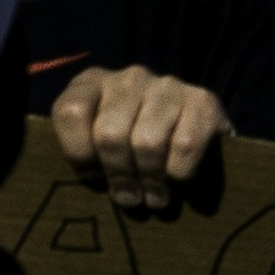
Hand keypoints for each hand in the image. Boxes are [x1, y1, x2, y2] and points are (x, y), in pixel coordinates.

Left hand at [36, 62, 227, 209]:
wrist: (193, 132)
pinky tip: (177, 180)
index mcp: (93, 82)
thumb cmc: (133, 143)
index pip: (71, 112)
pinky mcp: (203, 100)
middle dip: (119, 174)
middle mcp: (130, 77)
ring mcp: (168, 85)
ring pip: (147, 142)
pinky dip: (179, 172)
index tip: (93, 177)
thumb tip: (103, 186)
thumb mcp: (96, 142)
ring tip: (153, 197)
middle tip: (129, 197)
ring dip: (150, 179)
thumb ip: (87, 154)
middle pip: (111, 134)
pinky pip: (185, 145)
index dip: (79, 154)